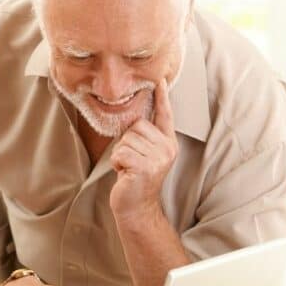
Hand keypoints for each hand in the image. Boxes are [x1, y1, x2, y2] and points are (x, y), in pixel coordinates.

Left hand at [109, 79, 177, 223]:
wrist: (137, 207)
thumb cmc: (136, 179)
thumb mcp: (144, 154)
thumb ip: (144, 136)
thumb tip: (134, 117)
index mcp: (168, 143)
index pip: (165, 115)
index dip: (161, 97)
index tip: (158, 79)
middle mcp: (167, 148)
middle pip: (136, 126)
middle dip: (127, 142)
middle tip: (132, 162)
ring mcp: (158, 158)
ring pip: (126, 140)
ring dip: (121, 154)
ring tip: (130, 168)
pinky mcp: (145, 167)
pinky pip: (120, 152)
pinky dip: (117, 162)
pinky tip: (125, 174)